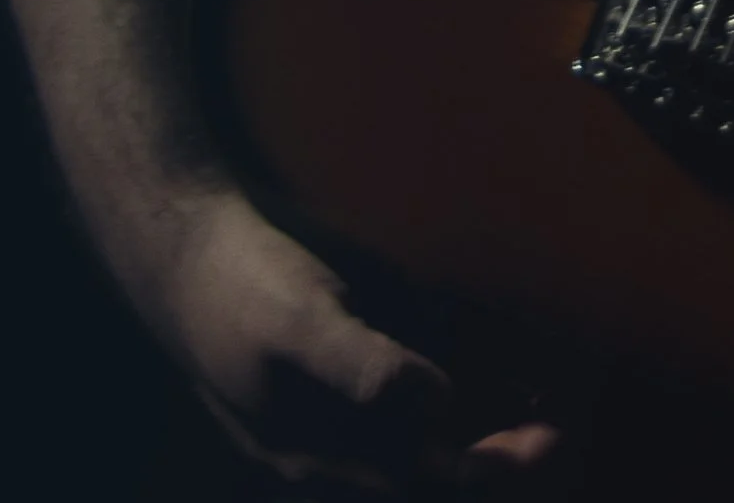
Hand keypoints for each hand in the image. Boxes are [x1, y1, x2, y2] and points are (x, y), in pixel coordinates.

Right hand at [121, 180, 562, 490]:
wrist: (175, 254)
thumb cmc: (241, 282)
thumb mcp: (303, 319)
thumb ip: (366, 371)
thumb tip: (437, 406)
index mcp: (327, 451)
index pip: (432, 482)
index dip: (495, 468)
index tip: (553, 443)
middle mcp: (329, 455)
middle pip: (424, 481)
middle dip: (491, 461)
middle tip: (558, 433)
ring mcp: (321, 430)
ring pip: (407, 460)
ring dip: (467, 446)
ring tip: (531, 417)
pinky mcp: (321, 396)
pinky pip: (390, 427)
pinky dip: (439, 416)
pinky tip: (470, 388)